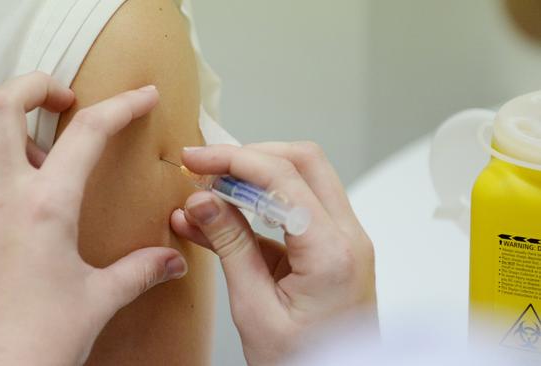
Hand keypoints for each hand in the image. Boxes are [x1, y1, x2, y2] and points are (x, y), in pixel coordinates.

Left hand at [0, 72, 187, 365]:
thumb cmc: (40, 341)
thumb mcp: (100, 299)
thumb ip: (140, 270)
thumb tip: (173, 262)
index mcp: (46, 206)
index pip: (89, 132)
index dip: (122, 105)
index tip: (142, 96)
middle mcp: (1, 197)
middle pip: (4, 104)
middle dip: (36, 85)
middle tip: (62, 99)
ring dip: (0, 126)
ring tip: (31, 150)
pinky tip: (2, 193)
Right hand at [171, 142, 377, 364]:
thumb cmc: (305, 363)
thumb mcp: (255, 310)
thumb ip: (231, 247)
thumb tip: (202, 202)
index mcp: (332, 253)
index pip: (283, 178)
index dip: (233, 159)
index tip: (196, 160)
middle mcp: (347, 237)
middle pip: (303, 162)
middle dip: (249, 156)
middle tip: (205, 166)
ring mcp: (343, 240)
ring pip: (301, 180)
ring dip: (252, 179)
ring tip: (206, 193)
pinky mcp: (330, 249)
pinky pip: (294, 211)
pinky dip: (257, 207)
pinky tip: (220, 219)